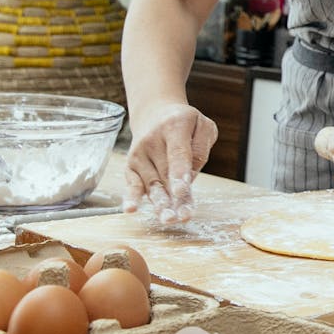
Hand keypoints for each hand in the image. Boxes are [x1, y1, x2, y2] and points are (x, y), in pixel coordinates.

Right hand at [124, 102, 216, 222]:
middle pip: (166, 174)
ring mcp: (139, 154)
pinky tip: (131, 209)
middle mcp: (152, 141)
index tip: (182, 191)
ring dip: (161, 204)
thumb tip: (190, 175)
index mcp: (174, 127)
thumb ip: (201, 147)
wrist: (154, 114)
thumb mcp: (202, 126)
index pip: (178, 154)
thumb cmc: (184, 124)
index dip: (180, 174)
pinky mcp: (131, 166)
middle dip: (175, 198)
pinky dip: (131, 197)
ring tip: (168, 219)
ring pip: (153, 184)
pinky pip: (132, 184)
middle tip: (182, 216)